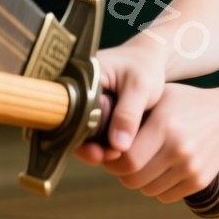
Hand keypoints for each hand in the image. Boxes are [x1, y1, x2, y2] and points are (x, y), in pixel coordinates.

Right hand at [73, 41, 166, 166]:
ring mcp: (79, 99)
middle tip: (108, 157)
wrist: (148, 60)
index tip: (99, 152)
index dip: (82, 135)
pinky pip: (87, 129)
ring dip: (93, 145)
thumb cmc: (144, 67)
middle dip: (87, 144)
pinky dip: (99, 142)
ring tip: (114, 155)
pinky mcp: (88, 109)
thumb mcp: (140, 87)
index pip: (71, 110)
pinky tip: (113, 151)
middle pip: (71, 123)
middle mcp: (74, 88)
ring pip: (79, 129)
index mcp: (80, 75)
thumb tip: (117, 147)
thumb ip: (128, 114)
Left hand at [103, 83, 218, 202]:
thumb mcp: (159, 97)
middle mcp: (178, 148)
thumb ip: (131, 115)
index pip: (125, 159)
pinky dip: (158, 187)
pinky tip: (164, 168)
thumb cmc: (185, 104)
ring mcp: (191, 167)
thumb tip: (97, 137)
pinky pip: (165, 196)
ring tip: (147, 161)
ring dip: (140, 180)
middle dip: (123, 173)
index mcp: (165, 125)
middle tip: (125, 160)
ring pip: (147, 190)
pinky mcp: (199, 181)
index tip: (112, 153)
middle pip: (133, 179)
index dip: (112, 161)